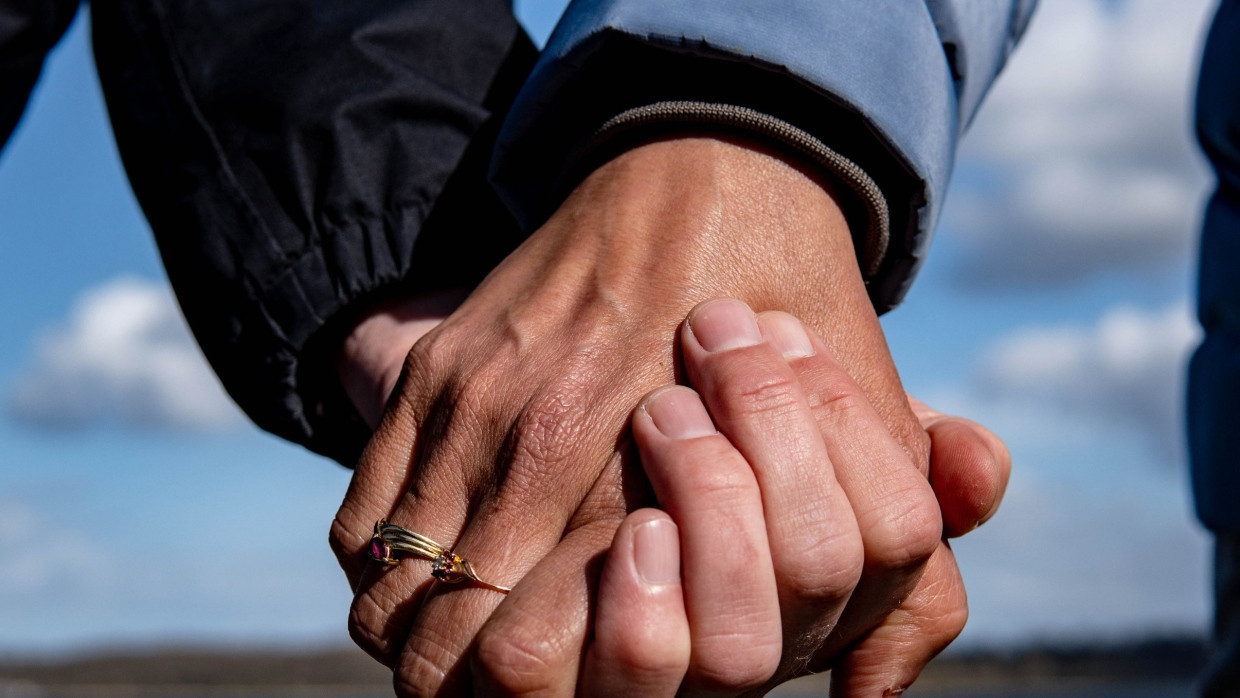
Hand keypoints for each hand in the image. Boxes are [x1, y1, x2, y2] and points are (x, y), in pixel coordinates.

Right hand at [329, 137, 939, 694]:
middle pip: (443, 646)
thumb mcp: (864, 444)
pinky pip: (362, 518)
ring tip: (457, 650)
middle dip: (464, 688)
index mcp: (651, 480)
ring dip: (417, 636)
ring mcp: (475, 407)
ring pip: (390, 593)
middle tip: (496, 694)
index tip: (558, 697)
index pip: (527, 662)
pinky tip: (425, 575)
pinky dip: (378, 567)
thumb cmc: (789, 309)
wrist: (706, 165)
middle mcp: (542, 448)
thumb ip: (899, 577)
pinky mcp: (438, 373)